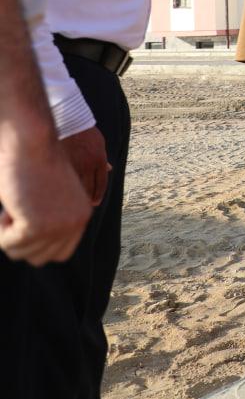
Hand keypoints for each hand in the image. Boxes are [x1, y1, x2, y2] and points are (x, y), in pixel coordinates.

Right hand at [0, 140, 91, 264]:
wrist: (29, 140)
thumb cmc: (32, 163)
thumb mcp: (49, 196)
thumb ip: (50, 220)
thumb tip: (38, 252)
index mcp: (82, 215)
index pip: (59, 252)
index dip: (36, 241)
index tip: (25, 218)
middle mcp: (77, 223)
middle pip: (40, 258)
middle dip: (21, 240)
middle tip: (16, 211)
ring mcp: (60, 226)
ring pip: (23, 253)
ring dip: (9, 234)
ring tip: (14, 205)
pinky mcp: (39, 226)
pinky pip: (10, 244)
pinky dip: (0, 231)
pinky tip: (7, 207)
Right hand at [60, 127, 110, 206]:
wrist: (69, 120)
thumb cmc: (85, 131)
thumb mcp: (99, 143)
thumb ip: (103, 158)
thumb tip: (110, 169)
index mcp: (99, 159)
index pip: (101, 183)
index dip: (98, 194)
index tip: (96, 202)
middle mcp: (88, 165)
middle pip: (89, 188)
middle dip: (89, 198)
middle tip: (86, 206)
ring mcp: (74, 165)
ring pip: (76, 187)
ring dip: (77, 197)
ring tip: (75, 204)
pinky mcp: (61, 163)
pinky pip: (64, 180)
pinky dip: (65, 189)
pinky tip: (63, 195)